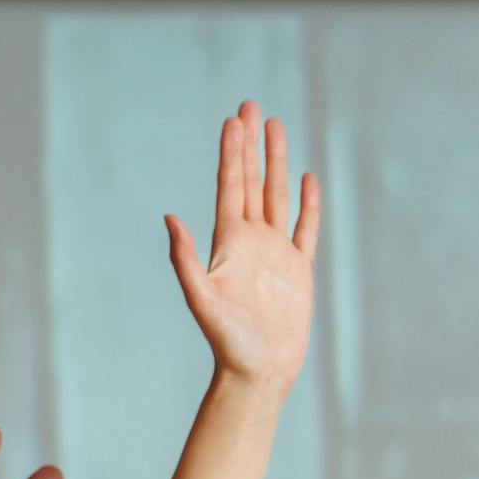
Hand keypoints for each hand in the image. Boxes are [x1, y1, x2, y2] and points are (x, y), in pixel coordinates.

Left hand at [167, 101, 319, 396]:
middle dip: (251, 145)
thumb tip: (170, 218)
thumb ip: (186, 259)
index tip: (233, 120)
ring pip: (277, 197)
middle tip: (250, 106)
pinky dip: (307, 204)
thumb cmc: (227, 341)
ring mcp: (276, 254)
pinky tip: (307, 180)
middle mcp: (251, 242)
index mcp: (228, 243)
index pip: (230, 187)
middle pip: (251, 182)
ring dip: (276, 163)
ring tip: (276, 127)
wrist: (258, 372)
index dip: (231, 153)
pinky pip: (305, 229)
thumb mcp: (201, 298)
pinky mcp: (298, 271)